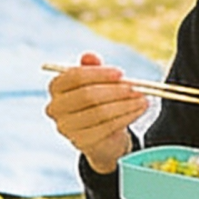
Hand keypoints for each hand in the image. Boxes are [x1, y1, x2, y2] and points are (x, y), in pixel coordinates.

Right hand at [47, 54, 149, 172]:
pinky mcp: (80, 142)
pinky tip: (138, 111)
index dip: (99, 74)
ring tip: (143, 99)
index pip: (75, 76)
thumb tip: (90, 56)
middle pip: (87, 95)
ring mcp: (66, 127)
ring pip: (99, 112)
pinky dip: (126, 117)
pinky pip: (107, 127)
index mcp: (56, 87)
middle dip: (115, 91)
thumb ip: (93, 68)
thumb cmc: (98, 101)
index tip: (121, 73)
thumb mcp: (97, 82)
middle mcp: (55, 108)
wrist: (102, 135)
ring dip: (125, 105)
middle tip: (136, 88)